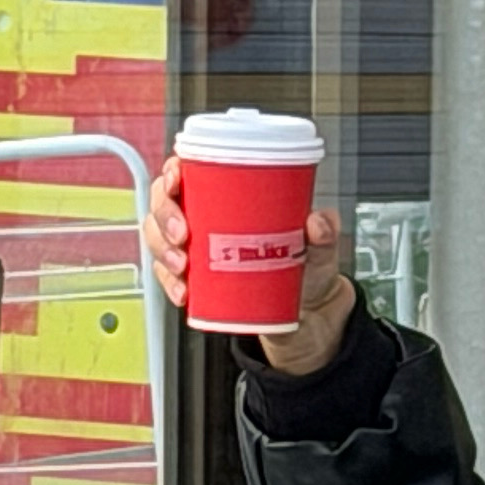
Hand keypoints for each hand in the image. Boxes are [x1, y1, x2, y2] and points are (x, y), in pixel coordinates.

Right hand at [143, 158, 357, 376]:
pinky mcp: (195, 280)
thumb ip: (325, 234)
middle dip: (164, 216)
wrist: (307, 313)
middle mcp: (206, 218)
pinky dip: (170, 285)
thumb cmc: (307, 267)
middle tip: (182, 235)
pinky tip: (183, 292)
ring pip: (159, 239)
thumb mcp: (320, 248)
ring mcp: (196, 249)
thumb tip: (318, 222)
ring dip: (162, 251)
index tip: (178, 180)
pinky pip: (168, 278)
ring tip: (183, 266)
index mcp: (229, 196)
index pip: (189, 171)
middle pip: (164, 204)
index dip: (173, 171)